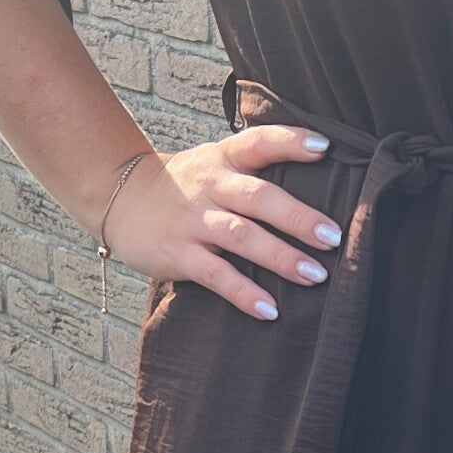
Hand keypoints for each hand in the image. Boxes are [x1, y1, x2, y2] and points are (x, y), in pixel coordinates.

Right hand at [103, 123, 341, 320]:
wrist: (118, 198)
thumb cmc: (184, 186)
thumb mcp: (214, 163)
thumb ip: (254, 169)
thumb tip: (318, 174)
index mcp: (224, 160)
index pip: (259, 142)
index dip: (291, 142)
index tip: (325, 147)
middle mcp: (211, 186)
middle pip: (258, 197)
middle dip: (298, 217)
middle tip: (333, 237)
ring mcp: (193, 220)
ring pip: (241, 236)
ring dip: (280, 257)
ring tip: (315, 276)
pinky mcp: (178, 253)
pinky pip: (215, 274)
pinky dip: (243, 293)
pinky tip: (269, 310)